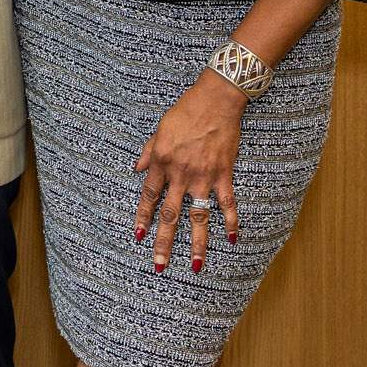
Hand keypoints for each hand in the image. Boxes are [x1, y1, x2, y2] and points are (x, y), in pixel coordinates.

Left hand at [134, 71, 244, 273]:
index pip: (149, 196)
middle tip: (160, 265)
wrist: (215, 100)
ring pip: (198, 217)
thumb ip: (147, 152)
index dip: (143, 218)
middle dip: (164, 242)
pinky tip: (231, 239)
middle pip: (170, 215)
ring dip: (197, 244)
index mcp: (160, 162)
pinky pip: (227, 204)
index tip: (139, 237)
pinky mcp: (223, 175)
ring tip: (195, 266)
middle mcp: (180, 173)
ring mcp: (203, 177)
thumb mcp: (159, 130)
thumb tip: (136, 170)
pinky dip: (230, 222)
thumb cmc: (185, 111)